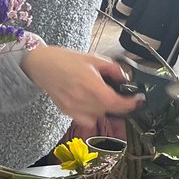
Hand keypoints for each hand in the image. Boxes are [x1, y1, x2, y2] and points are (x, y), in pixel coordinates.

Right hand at [20, 47, 142, 136]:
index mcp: (90, 84)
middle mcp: (82, 99)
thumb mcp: (93, 58)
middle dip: (118, 103)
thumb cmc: (64, 59)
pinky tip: (90, 103)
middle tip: (118, 92)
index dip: (131, 104)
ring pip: (99, 116)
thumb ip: (113, 69)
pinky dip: (92, 114)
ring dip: (105, 108)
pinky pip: (87, 120)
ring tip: (99, 95)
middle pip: (110, 110)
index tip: (138, 100)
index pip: (117, 103)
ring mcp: (73, 108)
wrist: (41, 65)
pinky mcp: (67, 112)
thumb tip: (125, 79)